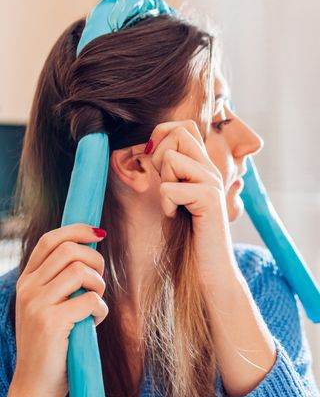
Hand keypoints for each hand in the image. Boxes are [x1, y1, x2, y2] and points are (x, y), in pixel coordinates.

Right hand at [13, 224, 108, 396]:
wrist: (35, 386)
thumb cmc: (52, 343)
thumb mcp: (49, 306)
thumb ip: (61, 281)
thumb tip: (91, 250)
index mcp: (27, 281)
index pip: (50, 240)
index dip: (76, 230)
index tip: (98, 233)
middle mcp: (28, 289)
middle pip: (69, 250)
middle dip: (95, 259)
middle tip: (99, 280)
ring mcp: (37, 305)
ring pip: (80, 271)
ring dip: (98, 285)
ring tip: (96, 303)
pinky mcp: (51, 322)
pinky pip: (89, 299)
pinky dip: (101, 309)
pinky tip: (95, 321)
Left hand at [145, 120, 236, 284]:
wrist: (208, 269)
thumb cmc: (187, 235)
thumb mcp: (174, 196)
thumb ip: (169, 170)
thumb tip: (151, 146)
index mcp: (203, 166)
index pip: (184, 127)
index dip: (162, 135)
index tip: (156, 163)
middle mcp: (210, 169)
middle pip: (178, 133)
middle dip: (160, 157)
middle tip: (167, 185)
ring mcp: (212, 183)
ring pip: (171, 158)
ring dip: (164, 184)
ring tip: (175, 205)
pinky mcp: (210, 199)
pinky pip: (170, 188)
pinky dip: (166, 205)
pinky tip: (177, 217)